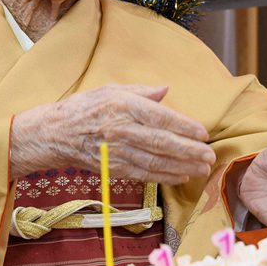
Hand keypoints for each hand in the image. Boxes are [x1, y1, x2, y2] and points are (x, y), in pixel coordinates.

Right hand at [10, 84, 214, 184]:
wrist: (56, 133)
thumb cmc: (85, 107)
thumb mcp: (111, 89)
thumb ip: (141, 91)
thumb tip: (166, 89)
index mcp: (123, 106)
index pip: (161, 117)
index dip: (184, 127)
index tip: (203, 133)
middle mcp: (121, 129)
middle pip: (162, 142)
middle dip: (190, 150)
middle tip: (210, 155)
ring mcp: (117, 151)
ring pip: (156, 161)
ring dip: (182, 167)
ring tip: (202, 168)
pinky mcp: (113, 168)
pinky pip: (144, 174)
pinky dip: (164, 176)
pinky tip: (180, 176)